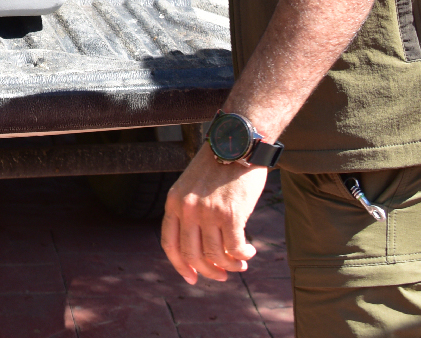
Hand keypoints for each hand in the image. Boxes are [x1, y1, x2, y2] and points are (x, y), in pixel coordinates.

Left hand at [160, 145, 268, 283]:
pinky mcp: (230, 214)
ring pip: (215, 255)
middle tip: (223, 275)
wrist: (237, 142)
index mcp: (173, 201)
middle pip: (192, 255)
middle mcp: (187, 209)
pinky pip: (235, 249)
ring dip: (231, 266)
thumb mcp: (192, 185)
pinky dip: (243, 256)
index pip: (170, 243)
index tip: (193, 277)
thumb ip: (191, 210)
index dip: (180, 265)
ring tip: (241, 264)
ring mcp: (208, 212)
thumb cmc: (219, 164)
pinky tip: (250, 252)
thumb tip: (203, 247)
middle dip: (208, 271)